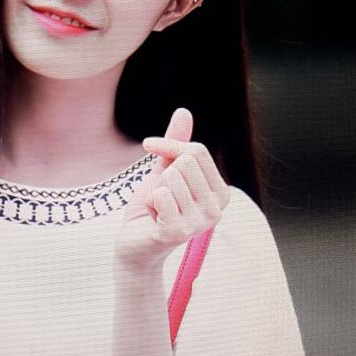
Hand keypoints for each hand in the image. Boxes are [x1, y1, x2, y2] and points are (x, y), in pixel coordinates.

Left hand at [114, 108, 229, 274]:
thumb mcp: (164, 170)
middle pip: (184, 162)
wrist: (133, 244)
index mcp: (221, 193)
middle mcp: (217, 209)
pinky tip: (152, 219)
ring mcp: (199, 223)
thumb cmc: (152, 207)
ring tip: (156, 210)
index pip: (196, 150)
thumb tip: (184, 110)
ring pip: (170, 178)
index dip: (168, 147)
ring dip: (153, 191)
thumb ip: (176, 144)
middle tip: (159, 197)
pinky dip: (147, 202)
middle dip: (162, 175)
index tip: (152, 152)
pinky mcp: (178, 233)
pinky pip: (159, 194)